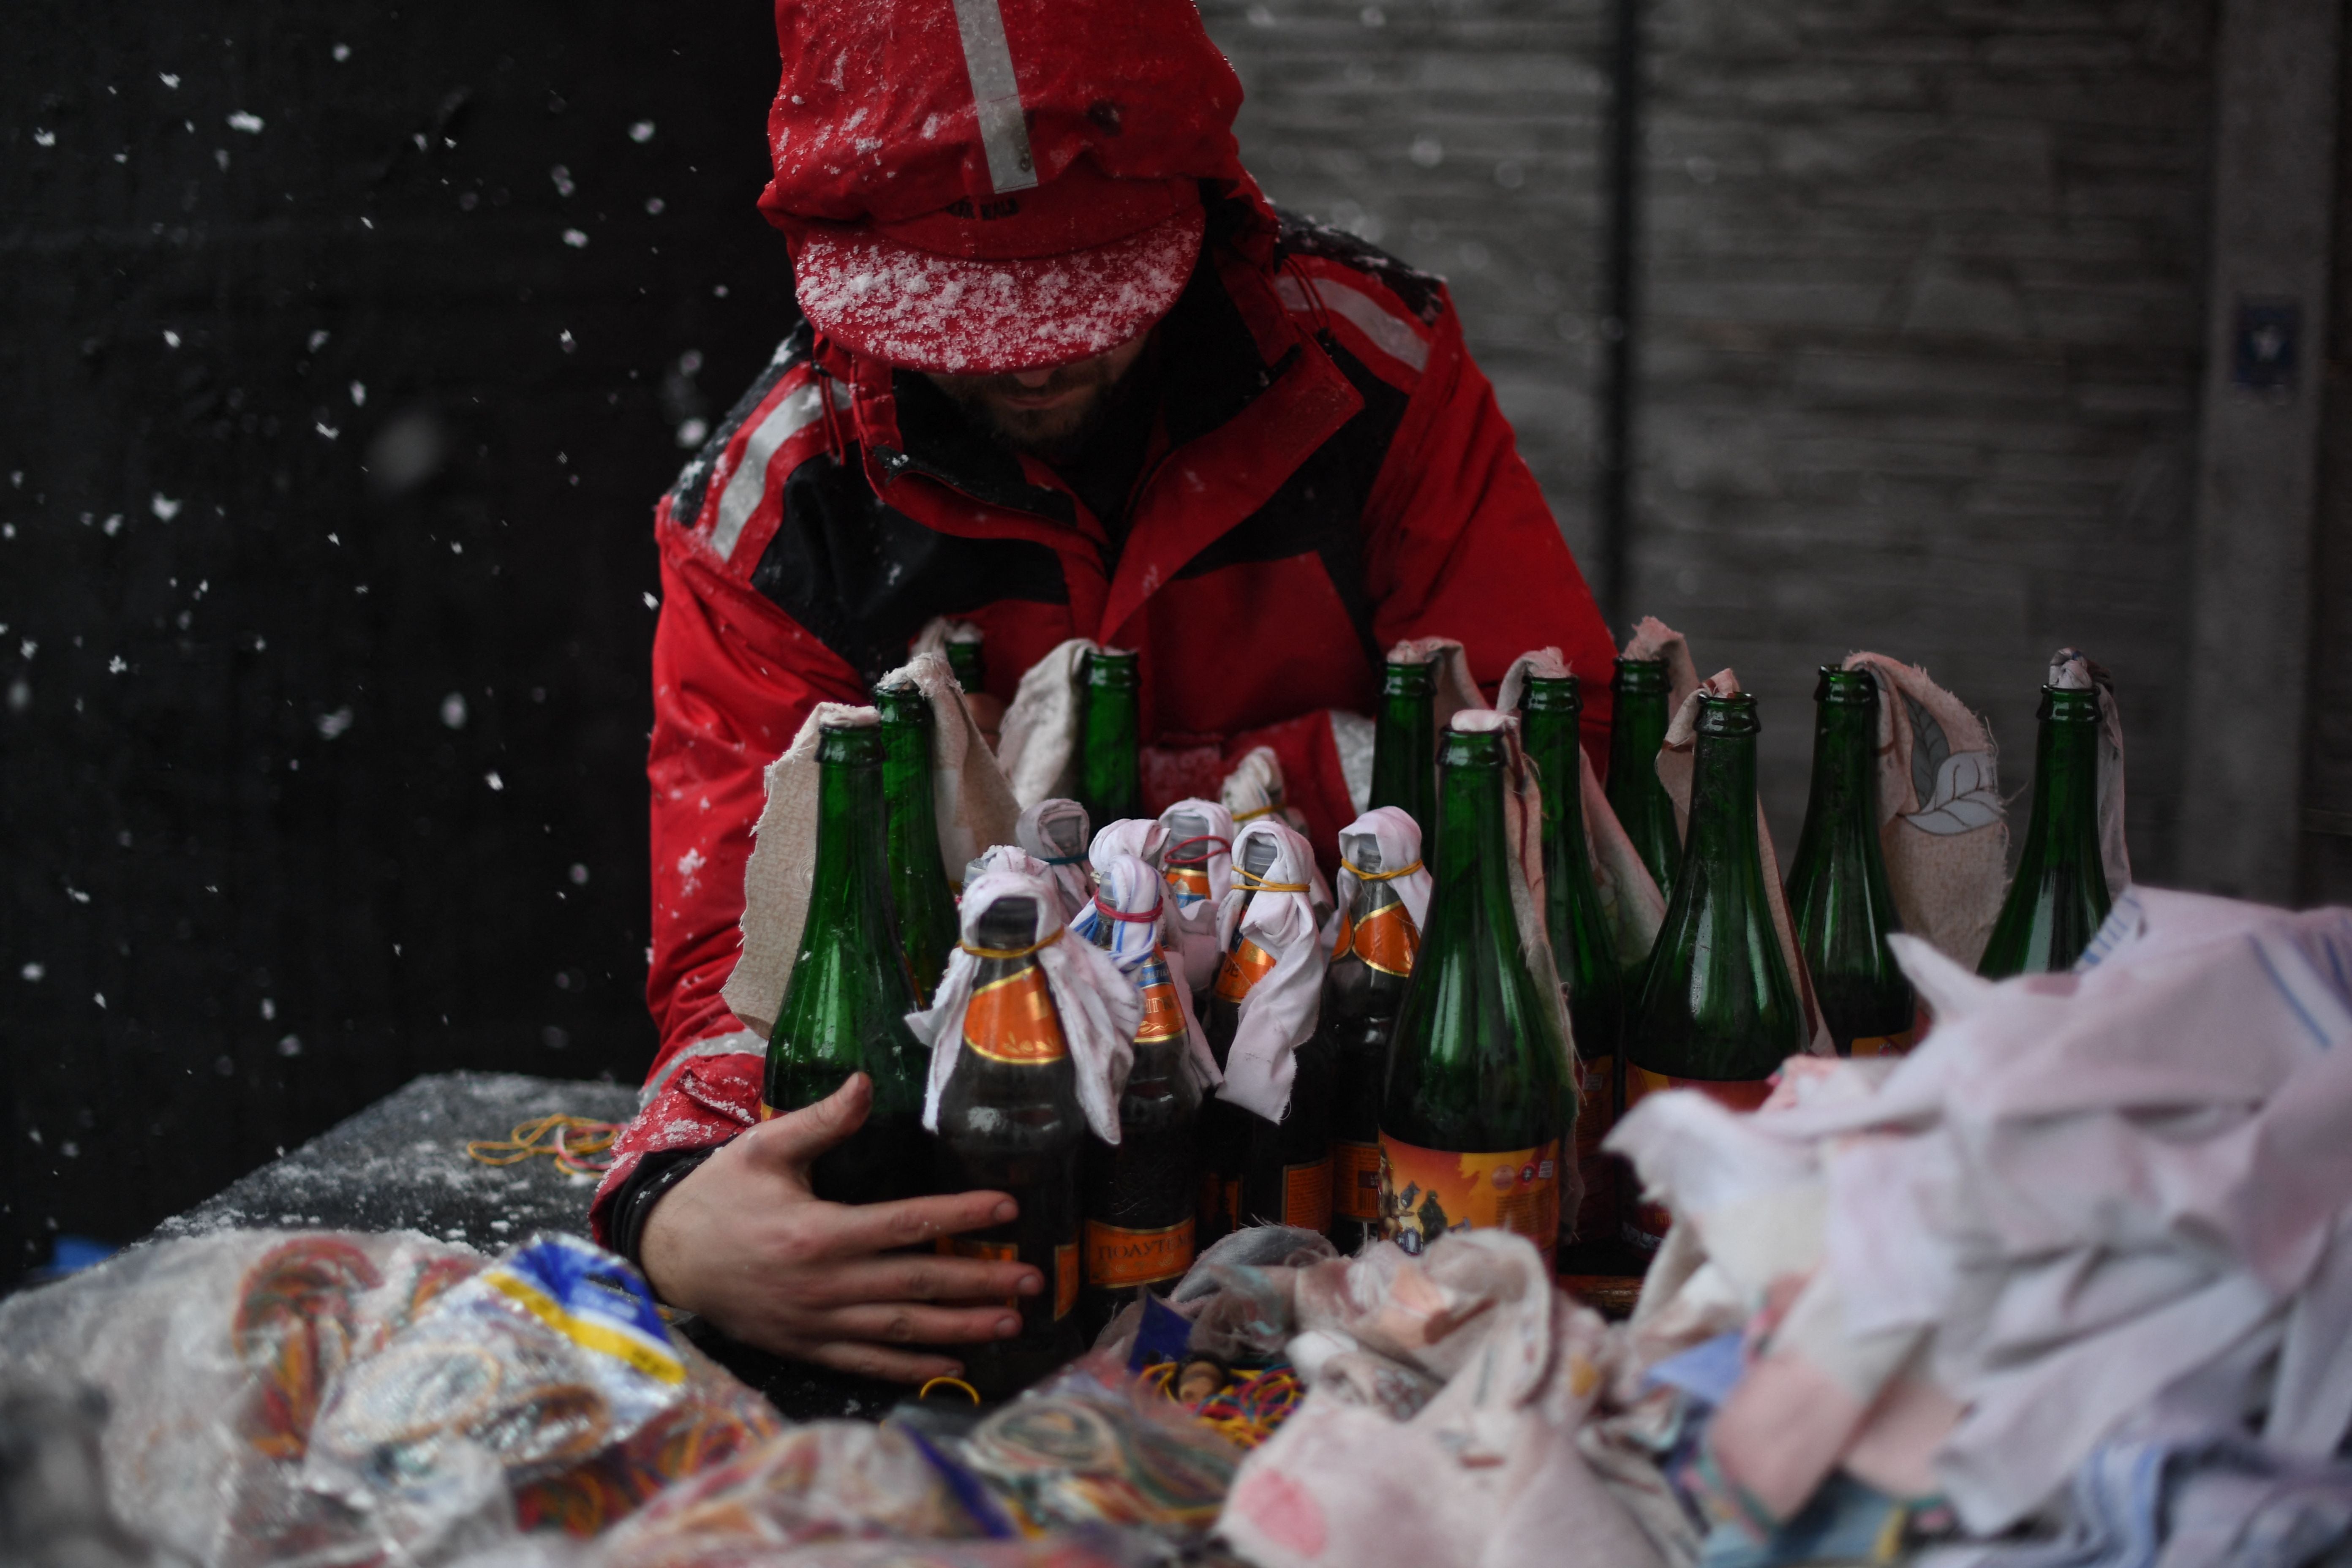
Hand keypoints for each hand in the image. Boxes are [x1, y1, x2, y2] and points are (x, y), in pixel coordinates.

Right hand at [638, 1073, 1040, 1381]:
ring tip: (1010, 1325)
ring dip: (961, 1328)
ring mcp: (817, 1323)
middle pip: (917, 1283)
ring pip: (902, 1328)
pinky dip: (913, 1367)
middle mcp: (824, 1284)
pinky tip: (954, 1367)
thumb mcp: (763, 1149)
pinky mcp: (807, 1347)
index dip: (960, 1217)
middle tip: (1033, 1281)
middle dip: (980, 1283)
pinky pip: (869, 1361)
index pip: (906, 1224)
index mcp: (818, 1233)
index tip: (1008, 1211)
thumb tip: (864, 1081)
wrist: (666, 1257)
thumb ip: (820, 1121)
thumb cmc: (719, 1196)